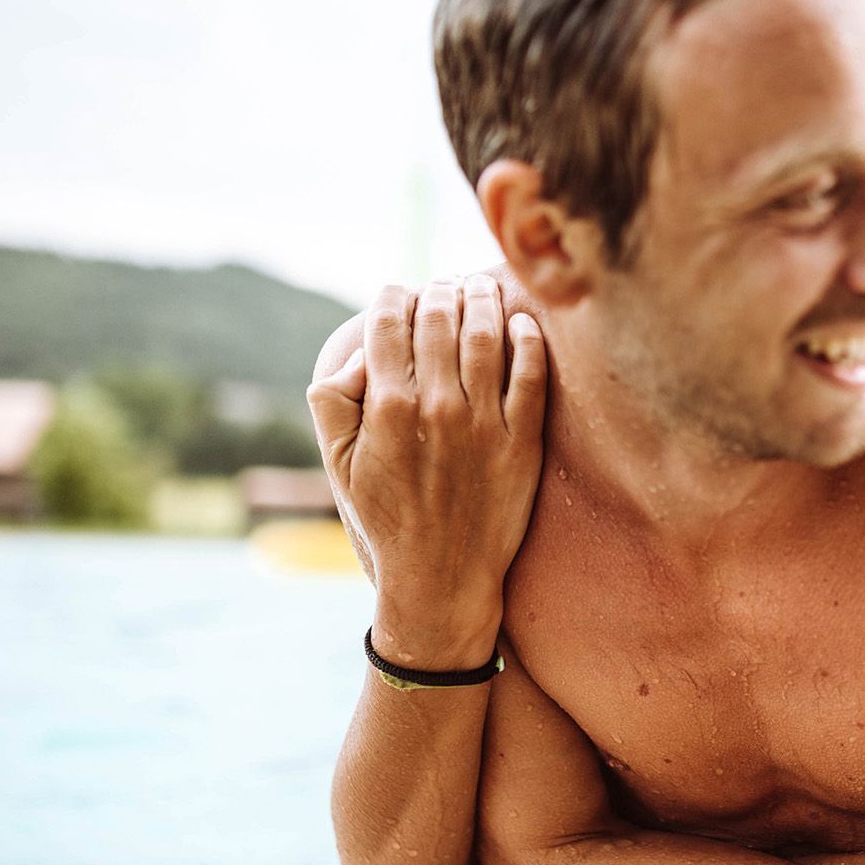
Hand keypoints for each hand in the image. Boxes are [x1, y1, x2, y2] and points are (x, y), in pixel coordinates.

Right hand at [306, 275, 546, 667]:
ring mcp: (485, 423)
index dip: (393, 297)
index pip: (390, 324)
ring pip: (487, 335)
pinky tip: (521, 322)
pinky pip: (531, 374)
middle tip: (443, 286)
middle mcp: (438, 408)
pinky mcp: (523, 440)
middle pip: (440, 319)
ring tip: (480, 290)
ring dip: (483, 301)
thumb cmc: (385, 518)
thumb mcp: (339, 465)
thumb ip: (333, 402)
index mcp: (388, 409)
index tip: (399, 292)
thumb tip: (359, 353)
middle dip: (439, 291)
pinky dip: (527, 339)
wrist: (441, 578)